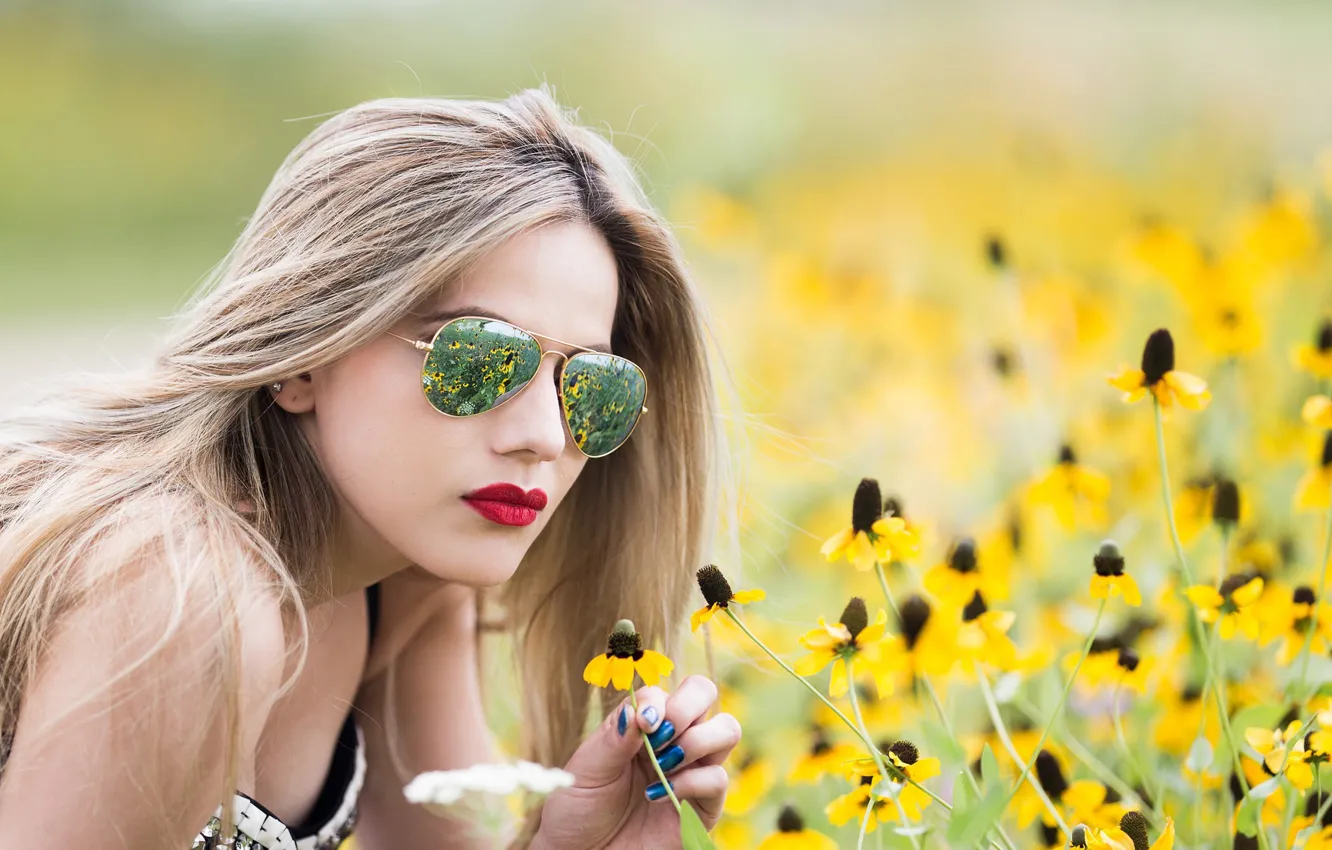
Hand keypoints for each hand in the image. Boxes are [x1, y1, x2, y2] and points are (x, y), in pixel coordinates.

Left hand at [532, 676, 739, 849]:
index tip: (640, 726)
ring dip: (698, 740)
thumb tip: (645, 710)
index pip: (666, 690)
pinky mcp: (703, 806)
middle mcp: (672, 740)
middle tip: (661, 734)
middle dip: (688, 706)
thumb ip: (615, 736)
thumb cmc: (578, 809)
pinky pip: (718, 779)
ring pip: (727, 729)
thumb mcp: (586, 767)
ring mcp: (691, 770)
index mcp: (643, 724)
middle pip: (704, 693)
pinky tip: (661, 794)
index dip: (657, 702)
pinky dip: (693, 781)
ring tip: (664, 763)